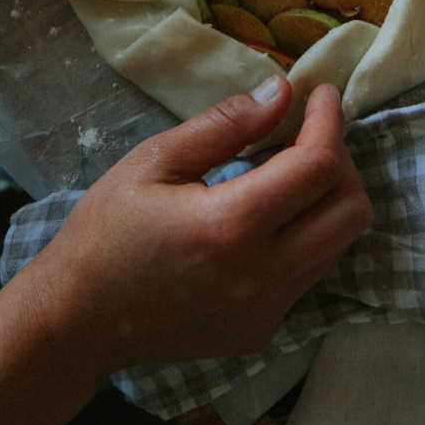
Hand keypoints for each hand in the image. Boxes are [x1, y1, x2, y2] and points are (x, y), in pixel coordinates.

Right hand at [25, 76, 371, 376]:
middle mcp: (260, 277)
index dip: (329, 120)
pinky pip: (311, 274)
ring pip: (340, 244)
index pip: (318, 166)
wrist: (73, 324)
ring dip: (329, 199)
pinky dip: (308, 235)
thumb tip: (282, 92)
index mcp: (229, 227)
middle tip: (308, 132)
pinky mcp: (260, 333)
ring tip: (291, 169)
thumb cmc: (103, 233)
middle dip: (341, 160)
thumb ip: (225, 125)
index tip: (319, 93)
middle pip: (351, 210)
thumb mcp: (153, 161)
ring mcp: (264, 312)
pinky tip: (271, 216)